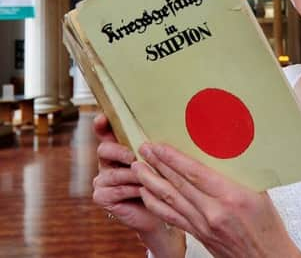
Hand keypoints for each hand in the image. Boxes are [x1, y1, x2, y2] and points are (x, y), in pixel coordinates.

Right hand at [92, 115, 184, 256]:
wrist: (161, 210)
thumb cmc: (162, 181)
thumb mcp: (160, 160)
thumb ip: (156, 146)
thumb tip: (170, 126)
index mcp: (119, 148)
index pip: (105, 132)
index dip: (101, 124)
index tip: (101, 118)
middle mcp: (108, 162)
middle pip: (104, 149)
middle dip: (119, 151)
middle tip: (133, 156)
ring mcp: (102, 180)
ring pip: (113, 172)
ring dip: (133, 176)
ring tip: (148, 179)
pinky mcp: (102, 196)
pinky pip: (114, 190)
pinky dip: (131, 190)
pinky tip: (142, 191)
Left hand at [132, 143, 300, 257]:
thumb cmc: (269, 226)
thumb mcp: (260, 194)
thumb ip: (239, 175)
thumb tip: (222, 153)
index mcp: (232, 197)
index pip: (195, 173)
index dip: (173, 158)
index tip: (159, 146)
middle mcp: (213, 212)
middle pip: (178, 184)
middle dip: (157, 165)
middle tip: (142, 149)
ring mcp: (203, 226)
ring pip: (170, 200)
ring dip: (150, 182)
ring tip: (137, 167)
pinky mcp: (198, 235)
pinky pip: (171, 218)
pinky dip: (156, 204)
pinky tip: (147, 194)